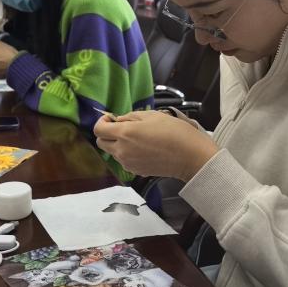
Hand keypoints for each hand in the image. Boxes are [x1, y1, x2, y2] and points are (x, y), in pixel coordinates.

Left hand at [94, 110, 217, 180]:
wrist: (189, 156)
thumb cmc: (174, 131)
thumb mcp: (153, 115)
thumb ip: (132, 116)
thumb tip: (119, 120)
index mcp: (125, 133)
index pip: (98, 130)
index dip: (101, 122)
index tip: (111, 118)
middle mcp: (122, 150)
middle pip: (101, 143)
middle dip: (107, 134)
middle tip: (122, 127)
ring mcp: (128, 163)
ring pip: (112, 152)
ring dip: (118, 144)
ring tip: (137, 138)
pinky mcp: (135, 171)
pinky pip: (124, 160)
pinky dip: (127, 153)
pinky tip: (144, 148)